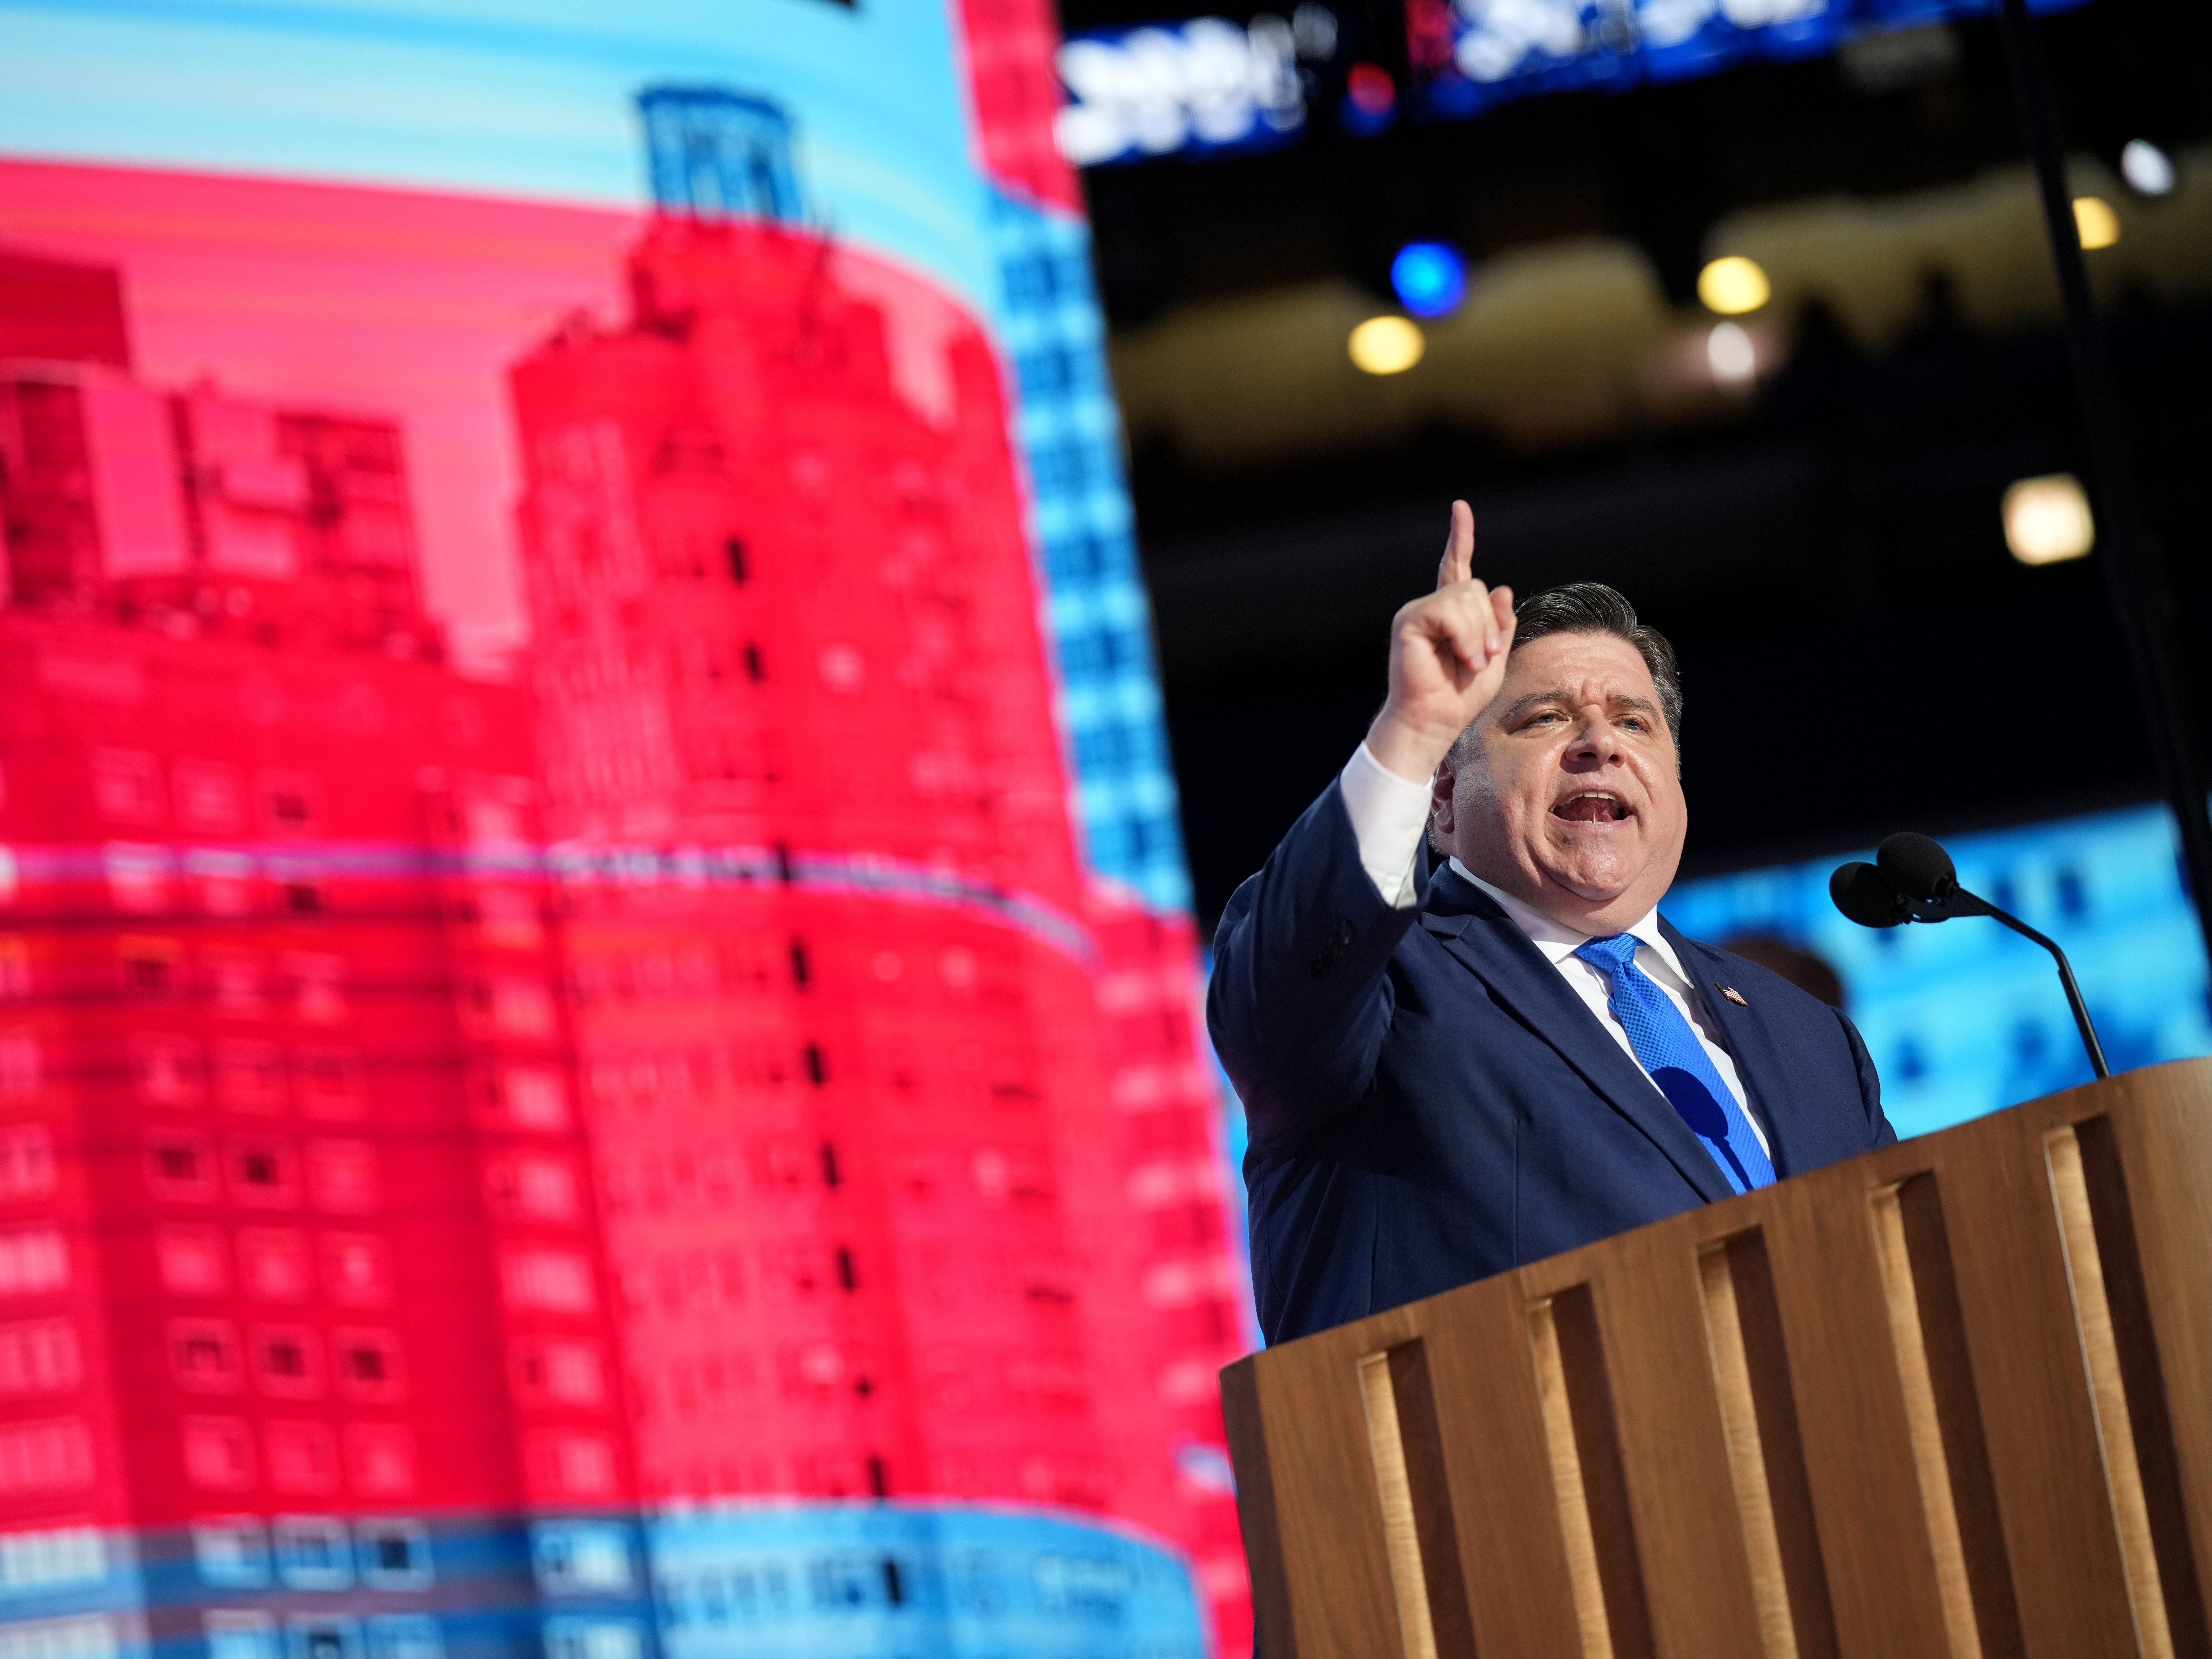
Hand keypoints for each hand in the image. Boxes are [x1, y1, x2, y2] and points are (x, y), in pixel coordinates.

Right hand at [1364, 500, 1515, 782]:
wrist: (1434, 722)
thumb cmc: (1461, 696)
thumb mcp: (1495, 656)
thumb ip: (1500, 623)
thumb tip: (1502, 589)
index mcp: (1450, 613)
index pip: (1456, 567)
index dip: (1460, 537)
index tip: (1460, 508)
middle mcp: (1431, 607)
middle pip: (1476, 588)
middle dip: (1489, 626)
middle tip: (1482, 659)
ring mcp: (1417, 612)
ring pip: (1466, 597)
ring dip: (1479, 635)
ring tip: (1471, 662)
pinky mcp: (1408, 622)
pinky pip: (1449, 611)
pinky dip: (1465, 637)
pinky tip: (1460, 658)